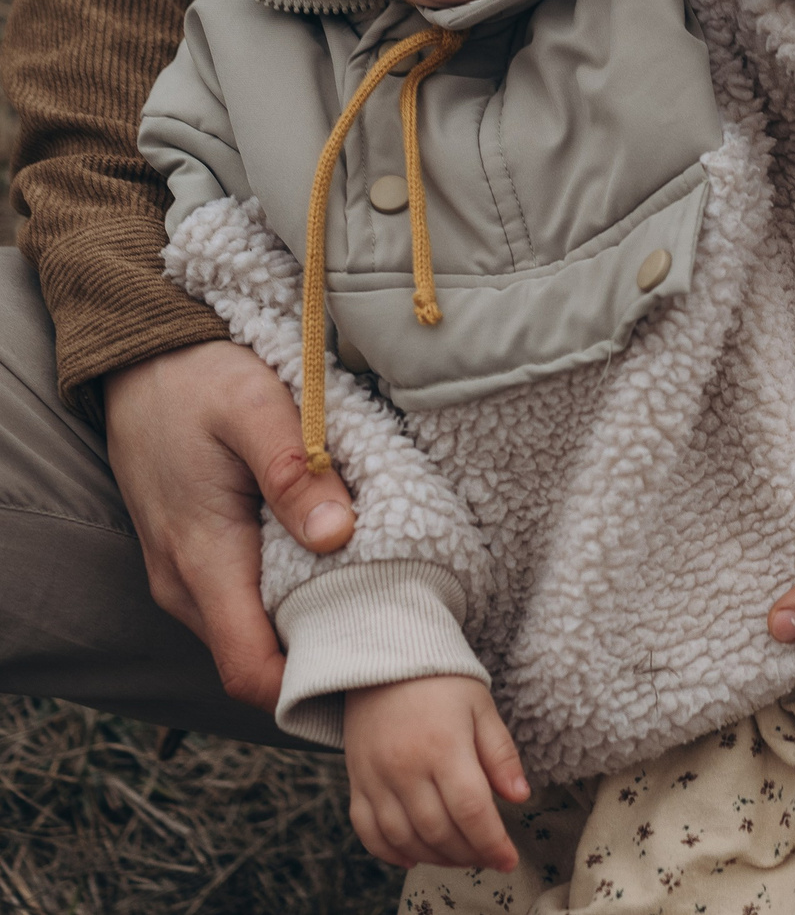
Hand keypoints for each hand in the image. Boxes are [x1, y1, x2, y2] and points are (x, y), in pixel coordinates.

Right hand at [102, 340, 354, 710]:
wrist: (141, 364)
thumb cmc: (201, 382)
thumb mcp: (256, 408)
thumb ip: (295, 471)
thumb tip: (336, 534)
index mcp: (203, 558)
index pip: (249, 670)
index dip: (310, 685)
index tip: (376, 669)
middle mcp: (184, 585)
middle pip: (257, 664)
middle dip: (323, 661)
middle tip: (397, 635)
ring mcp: (184, 578)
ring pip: (250, 638)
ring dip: (307, 630)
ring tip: (376, 601)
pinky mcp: (193, 563)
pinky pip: (242, 608)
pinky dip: (288, 604)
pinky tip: (335, 572)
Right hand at [343, 675, 528, 871]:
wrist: (383, 660)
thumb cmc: (441, 681)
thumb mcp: (482, 708)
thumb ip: (501, 755)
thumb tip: (520, 796)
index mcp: (443, 747)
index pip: (471, 810)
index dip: (492, 843)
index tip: (508, 859)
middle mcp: (405, 768)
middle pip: (438, 831)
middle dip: (468, 854)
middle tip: (488, 857)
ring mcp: (375, 778)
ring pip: (404, 838)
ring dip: (435, 858)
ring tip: (460, 858)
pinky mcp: (356, 783)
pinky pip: (367, 831)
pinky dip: (390, 852)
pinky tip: (415, 857)